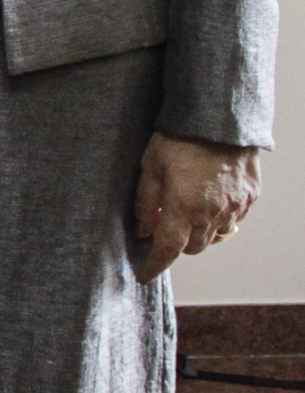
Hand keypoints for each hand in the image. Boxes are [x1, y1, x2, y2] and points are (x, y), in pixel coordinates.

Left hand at [135, 132, 263, 273]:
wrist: (220, 119)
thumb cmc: (179, 138)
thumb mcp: (150, 166)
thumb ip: (145, 202)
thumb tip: (142, 230)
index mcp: (184, 208)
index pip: (167, 249)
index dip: (154, 265)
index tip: (144, 274)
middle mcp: (212, 213)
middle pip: (193, 247)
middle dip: (176, 244)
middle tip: (163, 230)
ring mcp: (235, 207)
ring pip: (215, 236)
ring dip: (199, 232)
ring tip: (186, 213)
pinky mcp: (249, 198)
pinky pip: (233, 219)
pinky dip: (219, 218)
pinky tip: (208, 201)